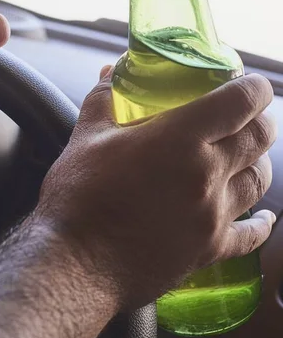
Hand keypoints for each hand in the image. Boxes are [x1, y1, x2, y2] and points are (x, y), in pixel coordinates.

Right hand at [38, 68, 276, 308]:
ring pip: (260, 181)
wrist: (74, 263)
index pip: (241, 101)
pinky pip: (252, 236)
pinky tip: (262, 219)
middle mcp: (207, 175)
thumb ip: (105, 99)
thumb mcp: (86, 136)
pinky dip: (261, 224)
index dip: (254, 87)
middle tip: (245, 117)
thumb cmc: (78, 197)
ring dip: (258, 162)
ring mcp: (212, 216)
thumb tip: (112, 74)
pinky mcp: (209, 250)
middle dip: (259, 120)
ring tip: (246, 156)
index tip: (250, 85)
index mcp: (179, 139)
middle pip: (259, 138)